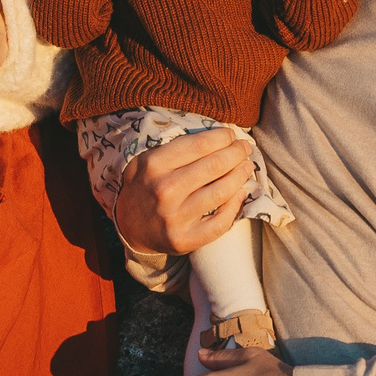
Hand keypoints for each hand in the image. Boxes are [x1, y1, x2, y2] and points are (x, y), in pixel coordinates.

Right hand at [114, 127, 253, 255]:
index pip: (199, 145)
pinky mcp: (185, 240)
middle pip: (215, 165)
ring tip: (246, 167)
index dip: (222, 138)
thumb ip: (176, 147)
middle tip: (244, 148)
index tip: (231, 135)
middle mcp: (164, 190)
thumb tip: (218, 137)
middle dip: (236, 153)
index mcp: (154, 165)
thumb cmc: (144, 186)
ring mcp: (175, 217)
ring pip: (222, 192)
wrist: (129, 227)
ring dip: (241, 175)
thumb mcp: (147, 160)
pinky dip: (235, 205)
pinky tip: (240, 193)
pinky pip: (220, 222)